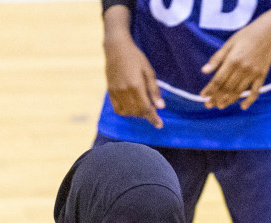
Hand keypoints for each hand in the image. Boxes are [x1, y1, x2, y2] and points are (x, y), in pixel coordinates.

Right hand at [104, 9, 163, 128]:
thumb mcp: (148, 71)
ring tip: (142, 106)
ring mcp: (116, 92)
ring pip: (128, 112)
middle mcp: (125, 91)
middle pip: (137, 112)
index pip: (146, 108)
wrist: (116, 48)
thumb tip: (161, 107)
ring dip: (137, 114)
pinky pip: (118, 109)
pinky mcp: (110, 91)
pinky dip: (126, 112)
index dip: (153, 118)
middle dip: (146, 114)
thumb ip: (154, 90)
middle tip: (152, 109)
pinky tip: (131, 107)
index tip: (160, 125)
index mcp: (136, 86)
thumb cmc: (135, 57)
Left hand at [200, 0, 270, 109]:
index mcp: (233, 60)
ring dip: (229, 100)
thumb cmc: (246, 35)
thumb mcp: (229, 43)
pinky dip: (249, 100)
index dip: (210, 89)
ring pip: (239, 91)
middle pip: (227, 88)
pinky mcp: (262, 75)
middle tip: (208, 105)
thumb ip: (217, 58)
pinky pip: (256, 91)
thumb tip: (204, 71)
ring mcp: (253, 73)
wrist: (268, 32)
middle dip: (216, 97)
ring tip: (220, 106)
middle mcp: (243, 69)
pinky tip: (243, 107)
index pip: (218, 79)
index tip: (203, 96)